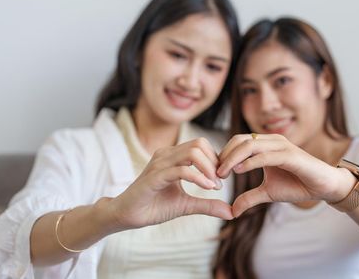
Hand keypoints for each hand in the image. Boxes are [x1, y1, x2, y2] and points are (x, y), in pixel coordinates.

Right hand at [107, 138, 231, 230]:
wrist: (127, 216)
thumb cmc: (154, 207)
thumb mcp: (186, 205)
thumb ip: (207, 205)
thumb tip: (231, 212)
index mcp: (173, 156)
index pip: (201, 145)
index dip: (216, 159)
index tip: (221, 179)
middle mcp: (166, 155)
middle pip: (199, 144)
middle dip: (215, 161)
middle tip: (220, 182)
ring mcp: (160, 163)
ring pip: (192, 152)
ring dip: (209, 168)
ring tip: (214, 186)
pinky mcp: (154, 176)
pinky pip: (181, 170)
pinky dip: (198, 178)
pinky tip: (207, 188)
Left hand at [217, 134, 346, 216]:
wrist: (324, 186)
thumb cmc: (297, 185)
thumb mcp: (268, 193)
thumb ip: (249, 198)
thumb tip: (232, 211)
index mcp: (265, 145)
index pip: (238, 142)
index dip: (224, 154)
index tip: (214, 172)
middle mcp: (272, 141)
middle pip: (240, 140)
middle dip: (224, 155)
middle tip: (214, 173)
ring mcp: (281, 146)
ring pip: (249, 145)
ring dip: (232, 158)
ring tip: (222, 173)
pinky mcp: (290, 155)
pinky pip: (265, 155)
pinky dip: (250, 162)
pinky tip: (238, 170)